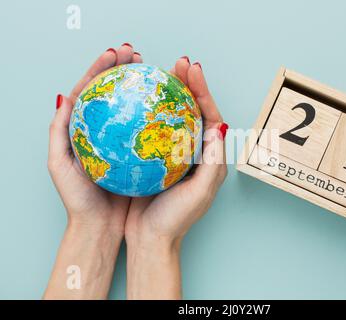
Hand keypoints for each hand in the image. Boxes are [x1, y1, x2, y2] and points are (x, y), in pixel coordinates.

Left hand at [45, 44, 142, 298]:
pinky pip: (156, 129)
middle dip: (126, 68)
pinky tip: (170, 103)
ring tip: (155, 69)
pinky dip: (162, 113)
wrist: (101, 229)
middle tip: (135, 53)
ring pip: (141, 108)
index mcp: (87, 130)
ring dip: (148, 86)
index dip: (104, 67)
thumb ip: (59, 131)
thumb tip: (65, 97)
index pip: (94, 89)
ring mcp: (131, 142)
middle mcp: (113, 133)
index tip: (117, 53)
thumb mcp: (60, 165)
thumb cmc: (79, 200)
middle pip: (120, 92)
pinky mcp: (147, 156)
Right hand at [125, 57, 227, 298]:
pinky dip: (150, 112)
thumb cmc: (177, 219)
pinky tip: (140, 101)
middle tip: (179, 63)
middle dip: (189, 85)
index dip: (203, 91)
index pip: (210, 116)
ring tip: (163, 73)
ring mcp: (175, 154)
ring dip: (171, 94)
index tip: (192, 70)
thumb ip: (212, 160)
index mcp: (210, 157)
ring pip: (174, 117)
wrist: (151, 240)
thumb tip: (218, 125)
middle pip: (194, 111)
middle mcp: (195, 152)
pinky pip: (155, 129)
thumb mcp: (200, 191)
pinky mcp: (156, 159)